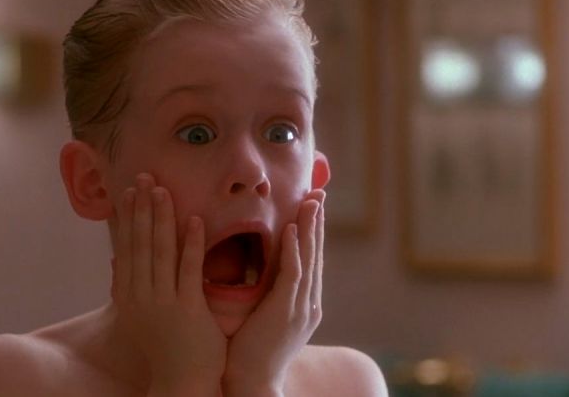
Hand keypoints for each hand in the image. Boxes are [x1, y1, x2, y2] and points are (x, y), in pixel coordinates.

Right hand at [111, 173, 225, 396]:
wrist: (181, 382)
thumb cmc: (164, 348)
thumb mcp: (138, 316)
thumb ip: (128, 288)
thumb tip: (116, 262)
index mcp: (128, 295)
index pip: (126, 248)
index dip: (128, 218)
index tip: (129, 191)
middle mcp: (140, 296)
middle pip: (140, 243)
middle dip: (142, 208)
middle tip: (144, 177)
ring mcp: (163, 302)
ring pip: (161, 252)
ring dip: (162, 218)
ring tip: (163, 190)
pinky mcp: (187, 309)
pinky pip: (189, 270)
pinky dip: (191, 244)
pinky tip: (195, 220)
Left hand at [221, 190, 326, 396]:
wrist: (252, 384)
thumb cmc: (249, 353)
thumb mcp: (265, 318)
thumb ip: (268, 295)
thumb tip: (261, 273)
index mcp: (302, 304)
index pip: (309, 260)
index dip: (312, 232)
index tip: (311, 205)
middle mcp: (308, 303)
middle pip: (315, 254)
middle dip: (317, 222)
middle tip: (319, 192)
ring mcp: (300, 308)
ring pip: (308, 260)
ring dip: (310, 228)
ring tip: (311, 201)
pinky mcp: (286, 312)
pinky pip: (292, 275)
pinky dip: (294, 251)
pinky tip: (292, 230)